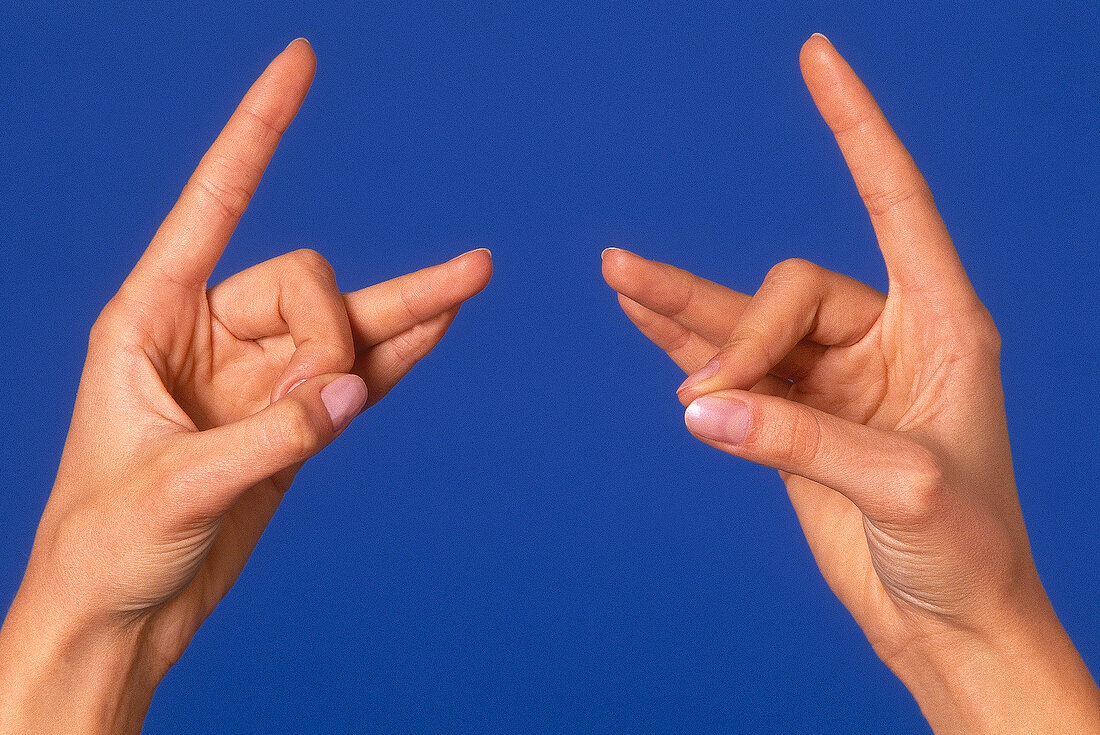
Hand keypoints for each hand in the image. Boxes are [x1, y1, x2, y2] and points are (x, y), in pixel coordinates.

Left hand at [0, 40, 490, 733]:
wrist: (123, 614)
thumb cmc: (107, 544)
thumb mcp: (177, 485)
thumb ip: (273, 434)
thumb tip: (352, 390)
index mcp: (151, 319)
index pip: (216, 200)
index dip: (259, 128)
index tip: (301, 61)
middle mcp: (209, 335)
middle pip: (307, 285)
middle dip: (328, 341)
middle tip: (318, 410)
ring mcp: (260, 378)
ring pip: (346, 326)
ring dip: (405, 313)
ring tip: (475, 277)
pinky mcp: (295, 421)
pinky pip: (360, 374)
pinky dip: (402, 354)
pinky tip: (444, 326)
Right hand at [602, 35, 1098, 732]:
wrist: (946, 626)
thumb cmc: (966, 554)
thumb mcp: (900, 488)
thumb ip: (795, 439)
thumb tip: (695, 405)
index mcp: (940, 325)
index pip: (893, 199)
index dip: (855, 126)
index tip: (818, 57)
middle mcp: (883, 339)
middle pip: (785, 293)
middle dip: (737, 340)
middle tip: (709, 399)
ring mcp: (830, 379)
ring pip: (743, 324)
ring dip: (681, 309)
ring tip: (617, 272)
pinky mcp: (789, 418)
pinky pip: (725, 364)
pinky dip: (680, 340)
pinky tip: (638, 310)